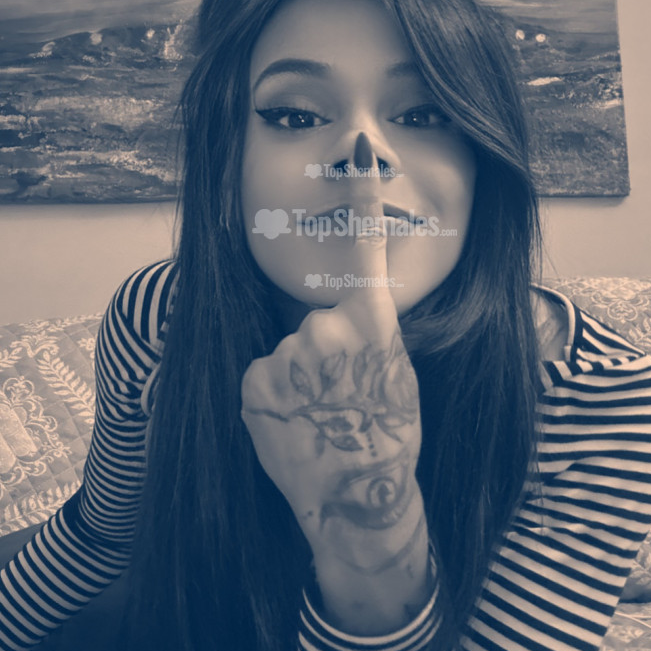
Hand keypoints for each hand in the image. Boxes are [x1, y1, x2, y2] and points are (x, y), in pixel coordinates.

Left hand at [241, 134, 425, 586]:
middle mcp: (325, 328)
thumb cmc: (389, 439)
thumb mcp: (397, 375)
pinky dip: (275, 398)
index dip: (360, 196)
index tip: (359, 150)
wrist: (358, 500)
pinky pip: (264, 378)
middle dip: (322, 351)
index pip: (364, 247)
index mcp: (372, 323)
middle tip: (340, 396)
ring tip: (319, 417)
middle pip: (314, 320)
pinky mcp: (253, 383)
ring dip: (298, 378)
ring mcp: (286, 356)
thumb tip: (348, 317)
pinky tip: (296, 426)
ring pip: (288, 351)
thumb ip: (369, 335)